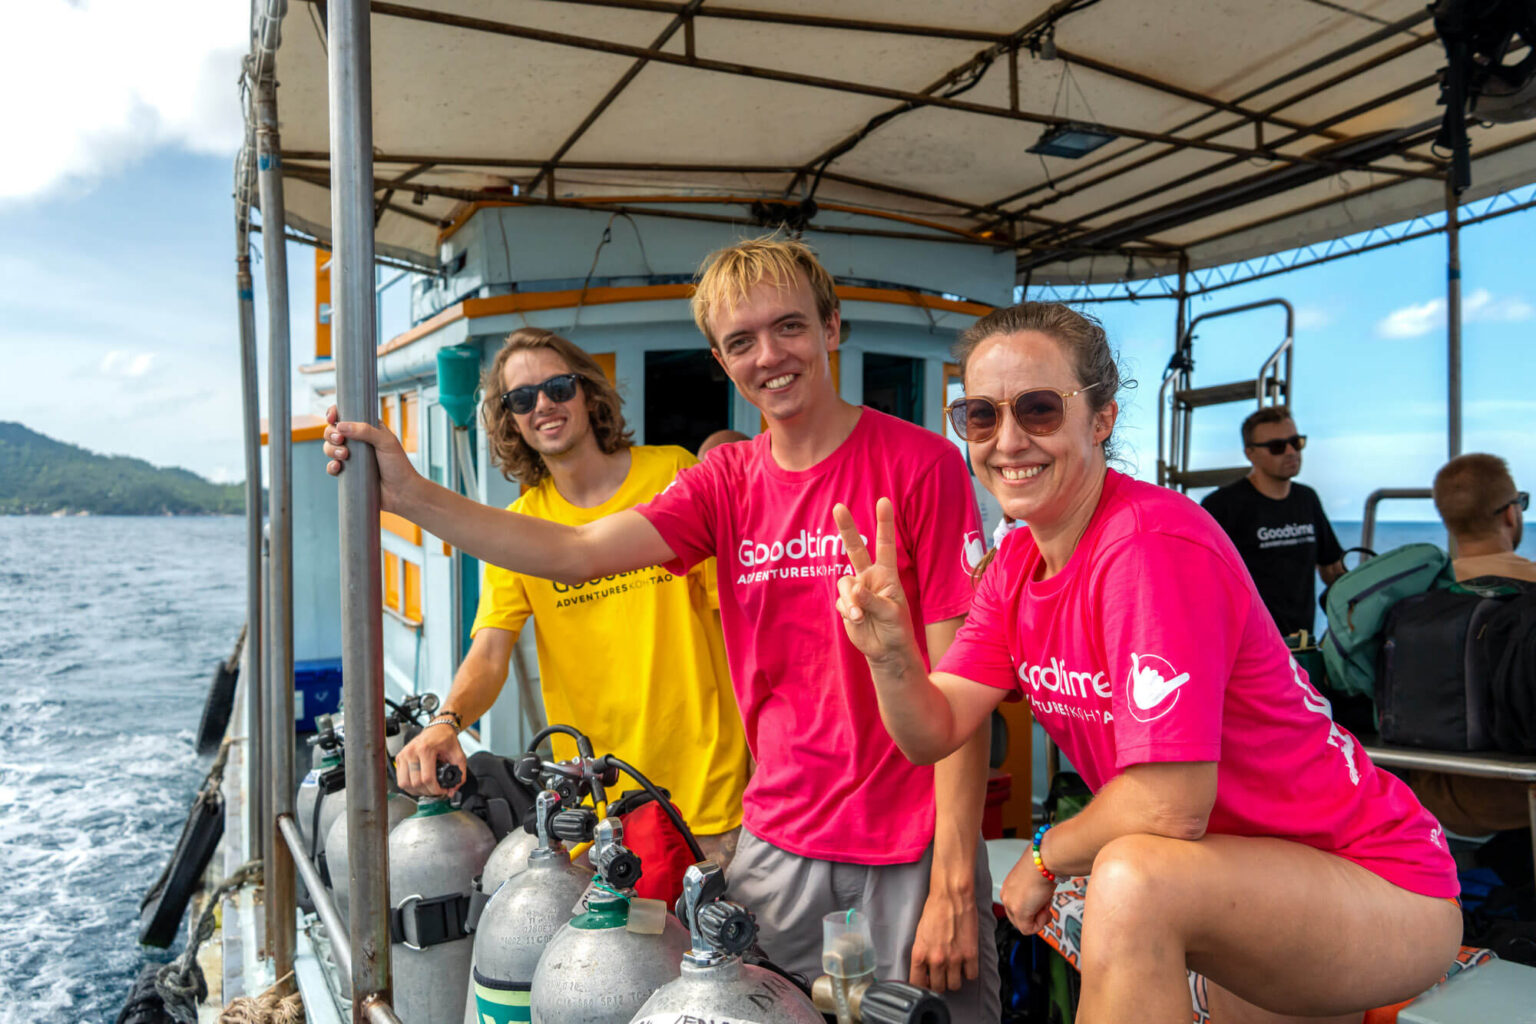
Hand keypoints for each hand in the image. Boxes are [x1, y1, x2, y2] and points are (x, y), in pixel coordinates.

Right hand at [321, 404, 418, 512]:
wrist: (401, 492)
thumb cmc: (398, 465)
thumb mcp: (386, 442)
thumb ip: (366, 431)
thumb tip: (341, 426)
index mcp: (368, 429)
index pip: (347, 415)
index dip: (335, 414)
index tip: (332, 418)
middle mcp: (358, 441)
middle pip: (333, 431)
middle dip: (331, 434)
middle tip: (340, 440)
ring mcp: (352, 457)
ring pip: (330, 448)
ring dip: (331, 449)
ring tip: (344, 456)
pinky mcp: (348, 473)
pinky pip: (332, 467)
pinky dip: (331, 466)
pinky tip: (338, 467)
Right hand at [393, 722, 466, 796]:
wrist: (438, 728)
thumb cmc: (446, 739)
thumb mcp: (458, 755)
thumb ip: (460, 774)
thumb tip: (452, 790)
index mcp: (425, 749)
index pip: (427, 778)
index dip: (436, 790)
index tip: (443, 791)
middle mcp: (412, 752)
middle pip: (416, 783)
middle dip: (428, 792)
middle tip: (437, 791)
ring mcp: (403, 755)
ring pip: (405, 784)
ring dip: (417, 791)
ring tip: (428, 788)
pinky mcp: (399, 758)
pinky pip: (400, 780)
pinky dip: (409, 786)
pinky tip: (419, 784)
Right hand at [833, 498, 916, 663]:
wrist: (886, 651)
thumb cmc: (896, 628)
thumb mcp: (890, 613)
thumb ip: (871, 599)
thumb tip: (854, 589)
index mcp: (887, 574)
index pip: (885, 545)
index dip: (884, 523)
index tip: (884, 501)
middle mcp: (870, 577)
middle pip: (855, 549)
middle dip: (847, 528)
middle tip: (838, 506)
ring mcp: (856, 590)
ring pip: (844, 584)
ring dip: (851, 600)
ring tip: (860, 615)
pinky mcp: (846, 604)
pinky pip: (841, 602)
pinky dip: (848, 611)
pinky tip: (858, 621)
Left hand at [910, 885, 979, 992]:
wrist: (951, 895)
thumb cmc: (935, 909)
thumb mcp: (919, 934)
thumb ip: (921, 954)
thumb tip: (923, 970)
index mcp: (920, 954)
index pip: (917, 984)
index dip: (922, 985)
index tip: (926, 983)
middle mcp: (936, 959)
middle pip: (938, 988)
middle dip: (939, 983)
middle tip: (941, 974)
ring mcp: (954, 958)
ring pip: (955, 986)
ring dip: (954, 979)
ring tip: (954, 968)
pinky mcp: (970, 954)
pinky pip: (971, 976)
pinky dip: (969, 972)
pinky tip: (965, 963)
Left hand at [999, 852, 1056, 935]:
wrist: (1044, 860)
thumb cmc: (1043, 865)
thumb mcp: (1036, 881)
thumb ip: (1033, 894)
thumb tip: (1041, 901)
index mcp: (1009, 888)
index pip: (1017, 909)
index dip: (1033, 909)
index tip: (1042, 902)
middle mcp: (1006, 895)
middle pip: (1019, 919)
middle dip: (1035, 915)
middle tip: (1045, 903)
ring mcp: (1011, 904)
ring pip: (1024, 925)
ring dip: (1039, 917)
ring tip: (1045, 902)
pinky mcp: (1019, 911)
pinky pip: (1029, 930)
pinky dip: (1040, 923)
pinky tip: (1044, 909)